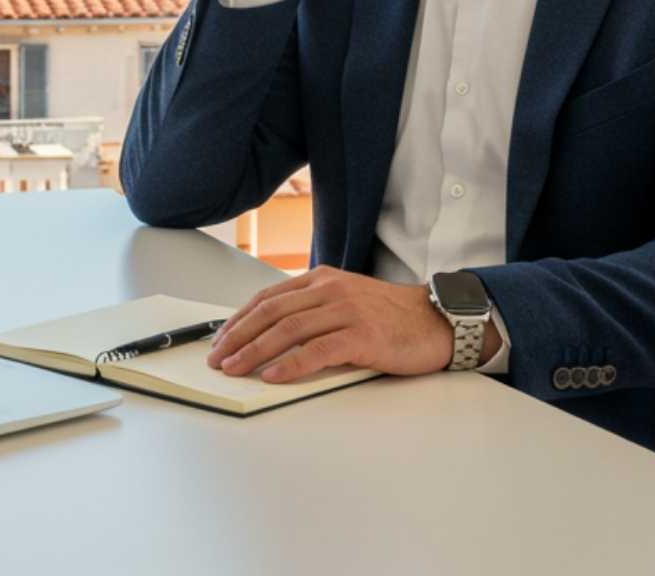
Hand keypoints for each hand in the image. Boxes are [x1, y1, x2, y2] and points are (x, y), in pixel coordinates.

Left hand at [206, 266, 452, 382]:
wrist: (436, 320)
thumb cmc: (391, 316)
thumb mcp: (346, 300)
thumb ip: (314, 308)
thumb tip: (271, 334)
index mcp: (323, 279)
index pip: (269, 297)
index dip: (240, 319)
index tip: (220, 339)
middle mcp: (330, 289)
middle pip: (272, 311)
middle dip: (238, 336)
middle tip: (218, 359)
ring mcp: (346, 310)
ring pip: (288, 329)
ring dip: (255, 351)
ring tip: (235, 369)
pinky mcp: (362, 335)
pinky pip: (317, 350)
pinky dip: (291, 364)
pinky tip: (273, 376)